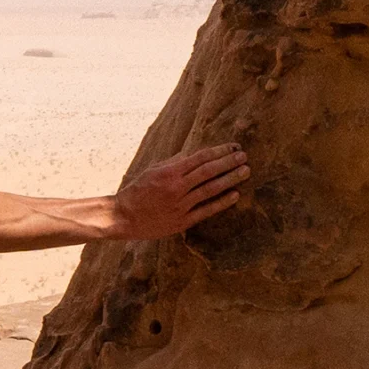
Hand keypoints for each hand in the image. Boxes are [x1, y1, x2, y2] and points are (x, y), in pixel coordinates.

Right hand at [107, 144, 248, 240]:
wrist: (123, 217)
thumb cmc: (137, 191)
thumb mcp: (152, 170)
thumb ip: (173, 163)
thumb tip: (192, 155)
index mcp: (169, 172)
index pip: (200, 158)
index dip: (219, 151)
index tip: (233, 147)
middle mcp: (177, 187)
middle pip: (209, 171)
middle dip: (229, 162)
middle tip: (244, 156)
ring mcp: (180, 205)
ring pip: (210, 189)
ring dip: (230, 179)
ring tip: (245, 171)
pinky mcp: (182, 221)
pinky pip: (206, 210)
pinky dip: (221, 203)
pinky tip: (235, 195)